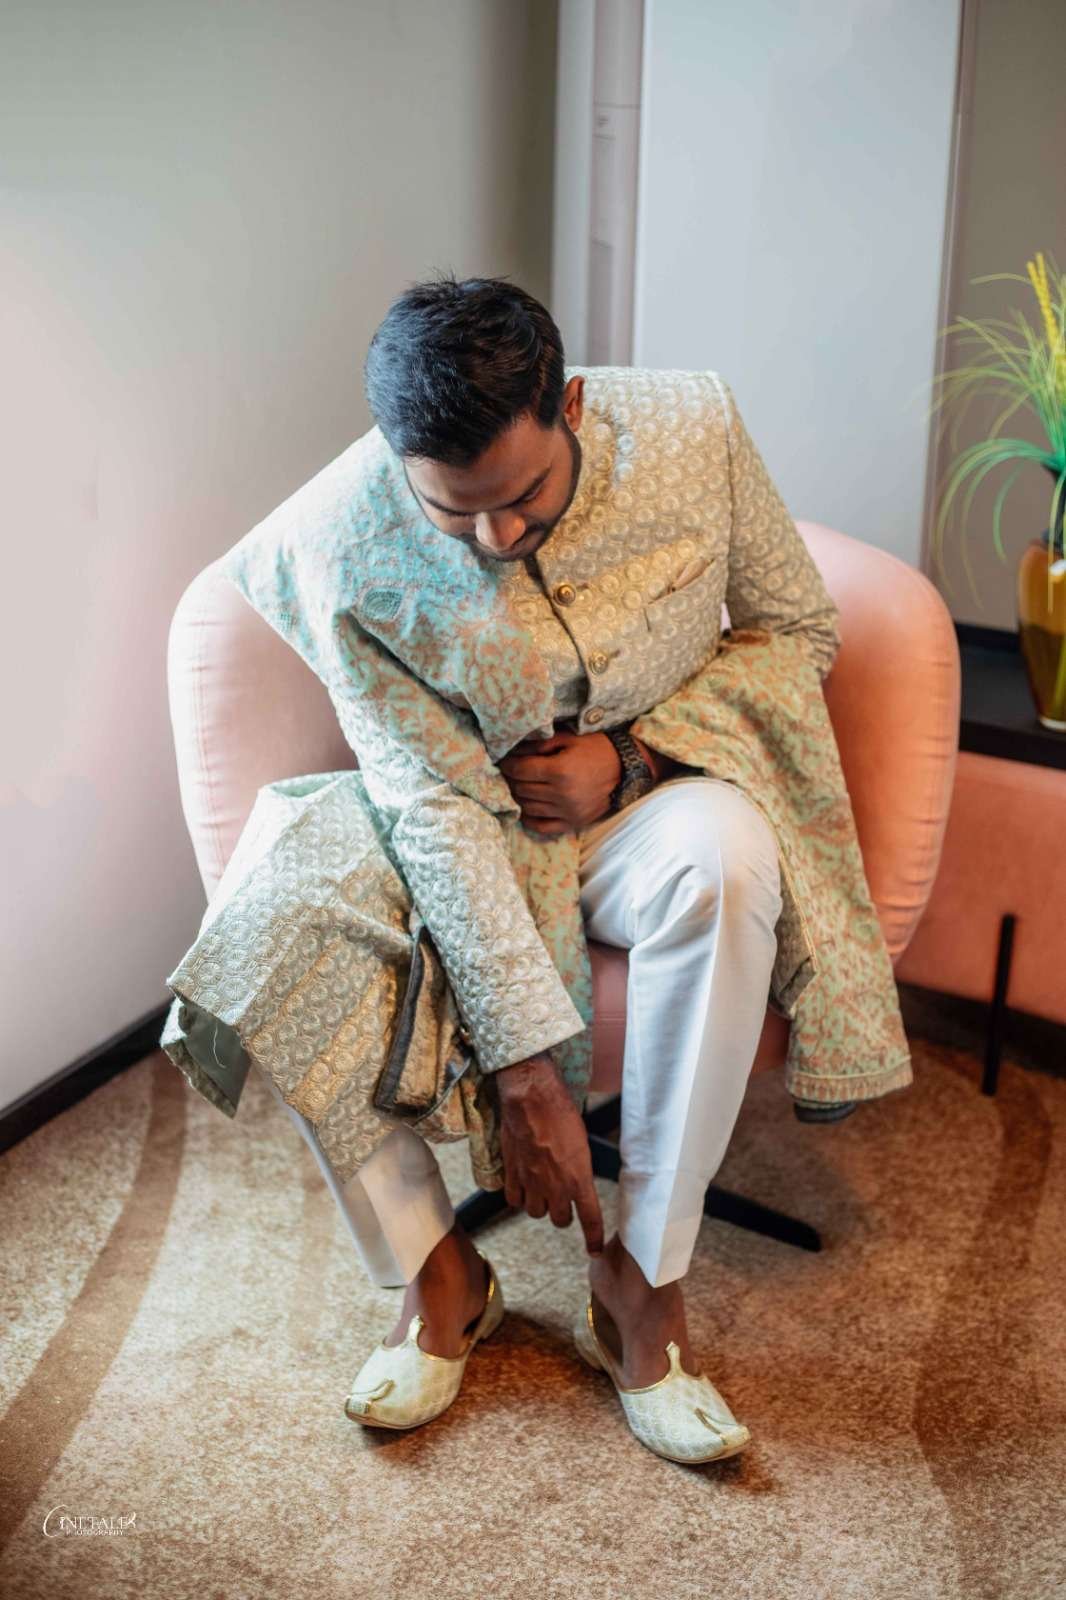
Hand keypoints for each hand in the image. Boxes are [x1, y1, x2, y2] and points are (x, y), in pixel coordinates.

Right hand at [492, 1053, 604, 1254]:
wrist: (531, 1099)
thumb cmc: (561, 1113)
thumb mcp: (582, 1143)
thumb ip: (579, 1169)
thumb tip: (576, 1180)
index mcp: (579, 1178)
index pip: (590, 1218)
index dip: (593, 1238)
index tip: (595, 1250)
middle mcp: (556, 1186)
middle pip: (561, 1220)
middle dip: (564, 1213)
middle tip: (563, 1200)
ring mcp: (532, 1183)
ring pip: (536, 1213)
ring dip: (541, 1206)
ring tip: (542, 1191)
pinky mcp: (512, 1174)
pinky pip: (514, 1201)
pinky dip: (519, 1198)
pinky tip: (523, 1187)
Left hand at [499, 728, 674, 835]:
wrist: (625, 769)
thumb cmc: (596, 749)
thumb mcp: (568, 739)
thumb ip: (540, 744)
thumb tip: (513, 750)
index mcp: (559, 771)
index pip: (520, 770)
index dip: (508, 764)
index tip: (504, 761)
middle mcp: (562, 794)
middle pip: (521, 789)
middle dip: (512, 779)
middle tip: (511, 772)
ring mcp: (568, 812)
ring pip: (528, 807)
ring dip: (519, 796)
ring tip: (520, 786)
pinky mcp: (573, 823)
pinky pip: (543, 827)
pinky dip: (530, 818)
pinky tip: (528, 807)